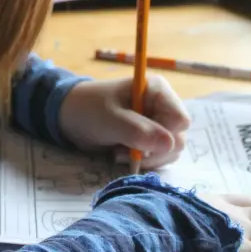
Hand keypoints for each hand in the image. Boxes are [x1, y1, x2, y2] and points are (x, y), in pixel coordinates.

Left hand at [58, 76, 189, 169]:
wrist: (70, 117)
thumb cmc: (89, 110)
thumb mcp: (111, 120)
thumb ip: (139, 131)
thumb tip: (171, 144)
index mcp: (157, 91)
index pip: (180, 120)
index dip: (164, 135)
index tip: (140, 141)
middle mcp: (162, 106)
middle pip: (178, 138)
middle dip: (153, 150)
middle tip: (125, 150)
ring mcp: (157, 123)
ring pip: (171, 151)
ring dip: (146, 158)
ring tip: (119, 152)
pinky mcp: (150, 138)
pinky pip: (159, 156)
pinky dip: (142, 161)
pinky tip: (121, 154)